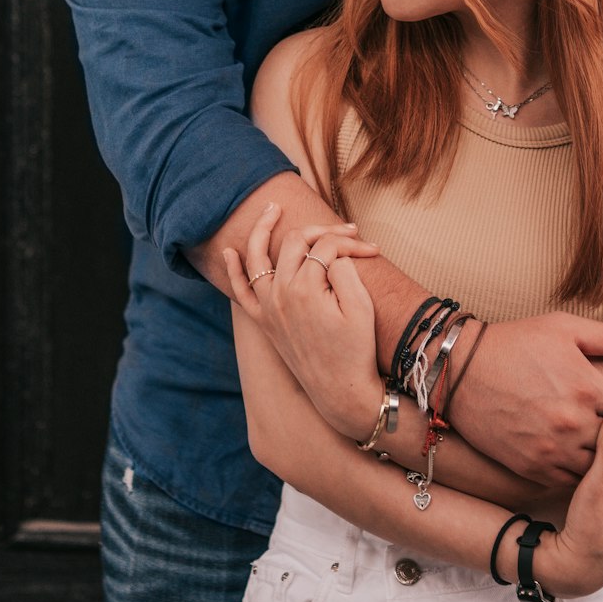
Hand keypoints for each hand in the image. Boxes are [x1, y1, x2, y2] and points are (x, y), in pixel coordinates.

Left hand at [224, 201, 381, 438]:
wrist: (340, 391)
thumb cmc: (356, 350)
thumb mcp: (361, 306)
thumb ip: (345, 269)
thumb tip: (332, 251)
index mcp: (305, 288)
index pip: (326, 247)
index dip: (350, 243)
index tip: (372, 250)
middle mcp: (280, 294)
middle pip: (295, 242)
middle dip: (321, 231)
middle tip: (346, 231)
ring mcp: (268, 308)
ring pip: (257, 258)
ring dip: (262, 230)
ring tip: (272, 209)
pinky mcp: (265, 322)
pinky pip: (240, 292)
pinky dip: (232, 270)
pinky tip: (230, 251)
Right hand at [447, 312, 602, 484]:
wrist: (459, 371)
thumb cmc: (514, 343)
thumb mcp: (565, 328)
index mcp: (588, 389)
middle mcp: (574, 424)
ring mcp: (553, 450)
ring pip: (601, 469)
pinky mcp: (532, 467)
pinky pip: (572, 482)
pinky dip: (580, 473)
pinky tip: (577, 456)